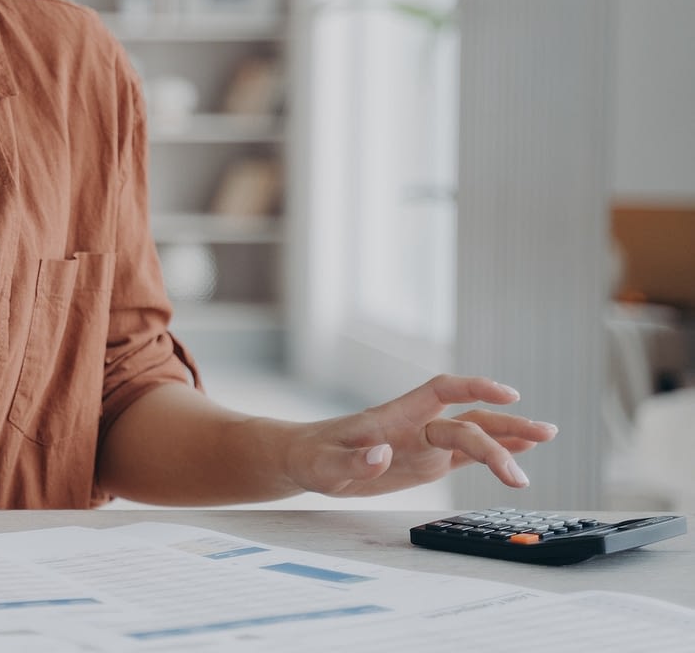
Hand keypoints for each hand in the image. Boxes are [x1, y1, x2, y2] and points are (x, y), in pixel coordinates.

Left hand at [285, 374, 558, 496]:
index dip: (473, 388)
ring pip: (473, 435)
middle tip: (544, 435)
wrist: (305, 460)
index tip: (505, 394)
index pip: (440, 391)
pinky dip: (494, 454)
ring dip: (508, 437)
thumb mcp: (322, 464)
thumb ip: (351, 461)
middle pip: (467, 420)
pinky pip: (466, 456)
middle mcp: (416, 426)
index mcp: (394, 416)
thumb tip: (381, 456)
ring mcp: (424, 444)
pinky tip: (520, 453)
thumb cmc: (311, 456)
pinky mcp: (426, 464)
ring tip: (546, 437)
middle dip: (504, 426)